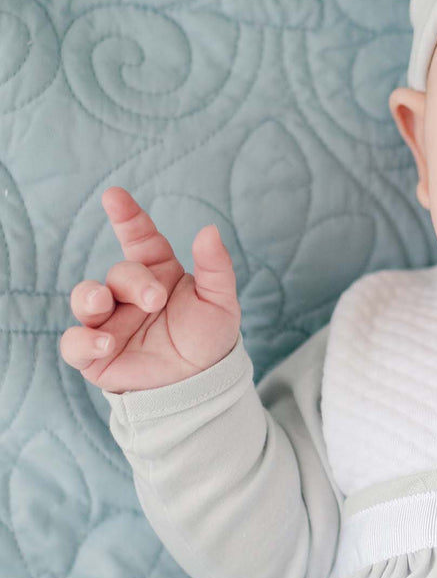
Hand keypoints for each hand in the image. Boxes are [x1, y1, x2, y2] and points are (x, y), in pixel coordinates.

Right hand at [60, 187, 240, 392]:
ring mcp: (110, 322)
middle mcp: (129, 294)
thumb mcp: (220, 300)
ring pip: (84, 298)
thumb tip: (209, 229)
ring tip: (104, 305)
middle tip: (155, 300)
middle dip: (133, 281)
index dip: (127, 216)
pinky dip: (83, 340)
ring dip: (90, 297)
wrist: (203, 382)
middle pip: (118, 272)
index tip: (114, 195)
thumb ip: (216, 266)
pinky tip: (104, 343)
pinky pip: (74, 342)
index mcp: (158, 273)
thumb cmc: (209, 336)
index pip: (139, 238)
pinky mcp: (96, 354)